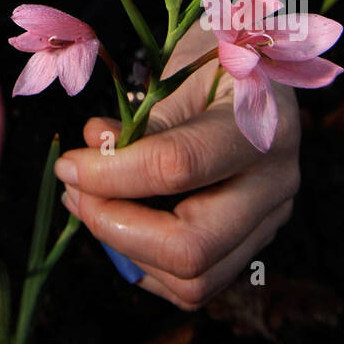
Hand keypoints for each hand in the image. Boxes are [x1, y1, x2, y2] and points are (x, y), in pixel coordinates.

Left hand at [53, 19, 300, 309]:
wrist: (258, 68)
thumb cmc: (212, 59)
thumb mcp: (179, 72)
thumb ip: (140, 121)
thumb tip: (93, 149)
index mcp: (260, 126)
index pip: (178, 166)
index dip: (112, 173)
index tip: (69, 162)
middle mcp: (275, 184)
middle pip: (192, 248)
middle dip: (116, 227)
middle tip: (74, 191)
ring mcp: (269, 221)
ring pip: (194, 280)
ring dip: (124, 250)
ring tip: (85, 202)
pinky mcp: (252, 243)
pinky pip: (195, 284)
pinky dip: (143, 263)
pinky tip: (116, 221)